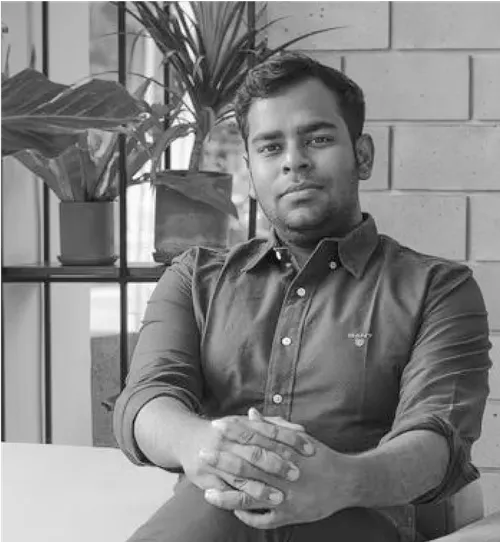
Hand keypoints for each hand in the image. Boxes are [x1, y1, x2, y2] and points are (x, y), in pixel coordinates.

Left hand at [205, 409, 359, 528]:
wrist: (347, 482)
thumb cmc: (319, 456)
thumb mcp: (299, 437)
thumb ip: (273, 426)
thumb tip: (251, 413)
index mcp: (286, 451)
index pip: (254, 438)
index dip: (234, 432)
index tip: (216, 426)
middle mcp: (284, 474)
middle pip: (247, 467)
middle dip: (223, 460)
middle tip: (203, 453)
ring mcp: (285, 497)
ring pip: (250, 498)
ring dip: (227, 496)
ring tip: (207, 494)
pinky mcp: (290, 516)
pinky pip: (263, 519)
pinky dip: (247, 516)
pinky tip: (233, 511)